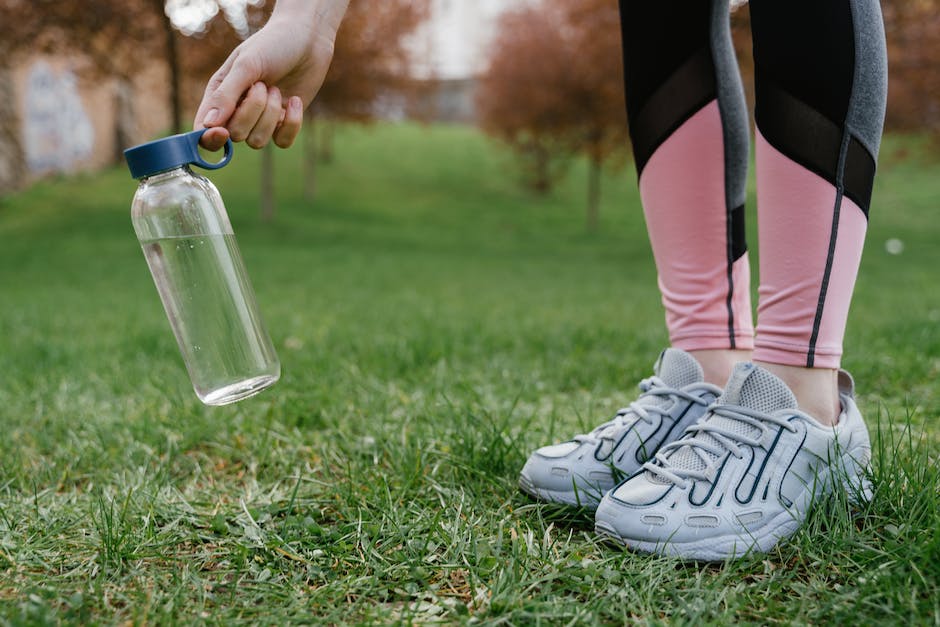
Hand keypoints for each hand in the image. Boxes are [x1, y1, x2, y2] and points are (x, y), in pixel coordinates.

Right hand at [193, 0, 349, 150]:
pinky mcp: (283, 124)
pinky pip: (282, 142)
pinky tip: (295, 100)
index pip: (204, 130)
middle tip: (262, 84)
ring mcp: (261, 120)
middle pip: (235, 135)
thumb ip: (226, 95)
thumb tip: (208, 125)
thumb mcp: (246, 66)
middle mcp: (236, 112)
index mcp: (218, 96)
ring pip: (257, 141)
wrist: (306, 41)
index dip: (209, 139)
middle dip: (252, 111)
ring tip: (275, 88)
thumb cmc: (271, 46)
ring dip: (270, 113)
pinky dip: (291, 123)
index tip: (221, 132)